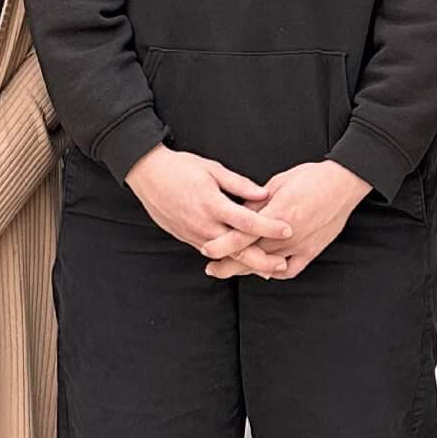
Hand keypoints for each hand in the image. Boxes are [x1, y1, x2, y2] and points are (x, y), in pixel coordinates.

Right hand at [127, 145, 293, 270]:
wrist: (147, 175)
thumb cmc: (181, 168)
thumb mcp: (213, 169)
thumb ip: (239, 184)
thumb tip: (264, 195)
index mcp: (212, 204)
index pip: (247, 222)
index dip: (269, 227)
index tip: (288, 230)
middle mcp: (203, 224)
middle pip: (237, 248)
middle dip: (261, 260)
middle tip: (283, 264)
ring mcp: (194, 234)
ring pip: (225, 255)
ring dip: (247, 263)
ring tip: (269, 268)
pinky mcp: (187, 238)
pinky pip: (212, 252)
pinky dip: (229, 258)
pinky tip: (243, 261)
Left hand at [206, 160, 370, 279]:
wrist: (344, 183)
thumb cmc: (311, 177)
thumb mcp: (278, 183)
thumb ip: (256, 202)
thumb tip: (237, 215)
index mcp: (277, 213)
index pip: (243, 234)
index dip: (222, 245)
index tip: (207, 251)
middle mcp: (287, 233)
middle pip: (252, 255)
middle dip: (229, 263)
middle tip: (212, 269)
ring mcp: (300, 245)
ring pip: (267, 265)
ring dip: (248, 269)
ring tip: (232, 270)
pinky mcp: (312, 251)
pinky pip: (290, 269)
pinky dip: (275, 272)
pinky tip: (265, 271)